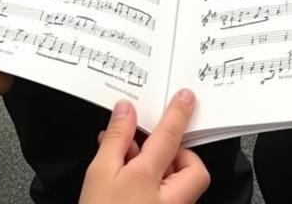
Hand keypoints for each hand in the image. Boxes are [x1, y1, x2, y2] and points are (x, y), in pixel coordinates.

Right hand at [80, 90, 209, 203]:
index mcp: (150, 177)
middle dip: (178, 154)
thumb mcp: (98, 174)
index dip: (178, 113)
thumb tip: (126, 110)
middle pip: (192, 169)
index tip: (186, 97)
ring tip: (132, 163)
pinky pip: (167, 197)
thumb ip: (115, 139)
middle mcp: (168, 198)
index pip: (171, 135)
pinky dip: (155, 185)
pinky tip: (130, 183)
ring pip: (181, 185)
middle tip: (153, 146)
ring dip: (165, 169)